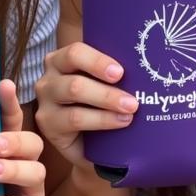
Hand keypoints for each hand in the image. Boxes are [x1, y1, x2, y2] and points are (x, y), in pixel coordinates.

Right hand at [34, 43, 136, 170]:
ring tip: (130, 112)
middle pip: (75, 80)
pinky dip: (101, 121)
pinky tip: (119, 122)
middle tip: (133, 101)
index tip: (121, 72)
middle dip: (107, 91)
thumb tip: (149, 64)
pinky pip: (74, 120)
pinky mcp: (48, 125)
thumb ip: (116, 73)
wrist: (91, 142)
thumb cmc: (101, 104)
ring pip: (74, 96)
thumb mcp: (106, 84)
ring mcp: (45, 102)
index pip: (76, 52)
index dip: (98, 62)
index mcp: (62, 59)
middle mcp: (49, 78)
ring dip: (107, 103)